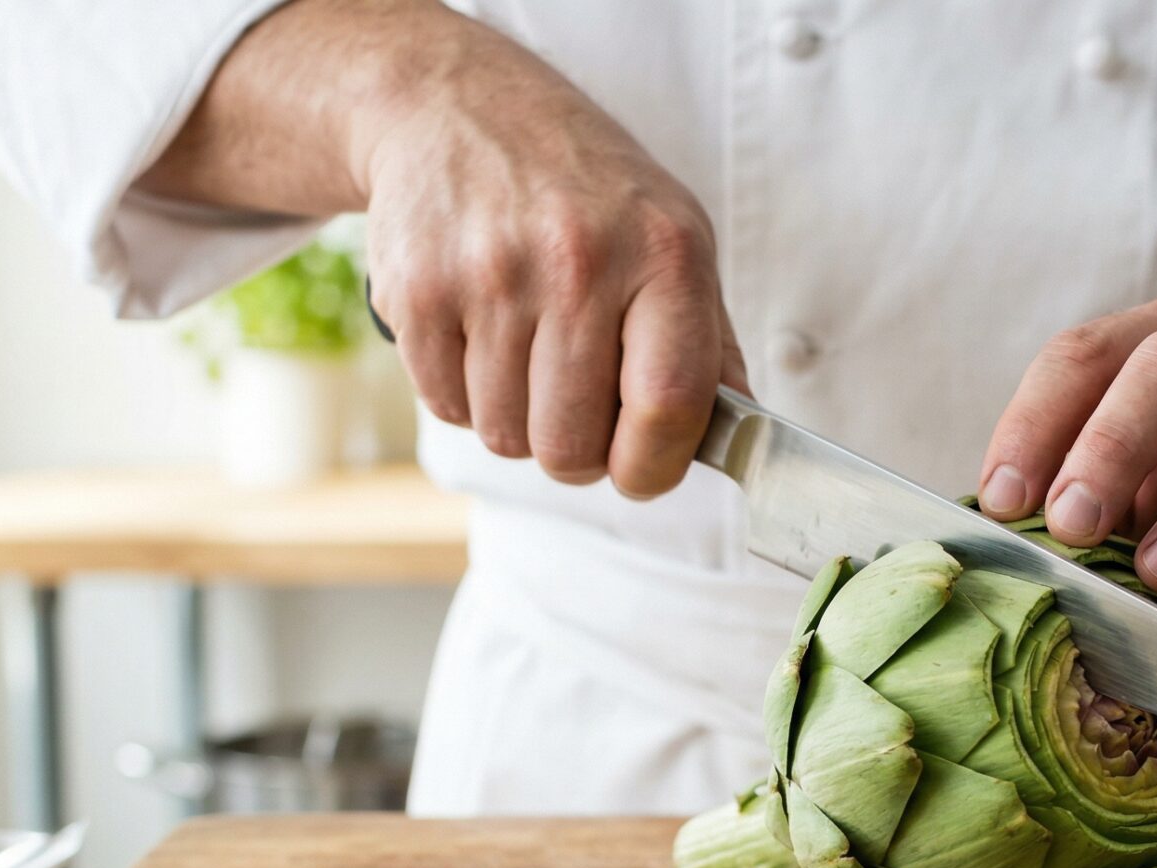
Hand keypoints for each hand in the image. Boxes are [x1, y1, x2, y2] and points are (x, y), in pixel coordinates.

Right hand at [355, 26, 744, 495]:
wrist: (457, 106)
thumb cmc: (581, 186)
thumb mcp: (672, 235)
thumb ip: (708, 341)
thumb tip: (738, 432)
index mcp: (663, 253)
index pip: (668, 407)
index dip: (655, 468)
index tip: (643, 472)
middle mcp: (579, 261)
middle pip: (574, 446)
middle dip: (578, 452)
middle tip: (577, 410)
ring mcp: (491, 276)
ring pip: (507, 438)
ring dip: (518, 419)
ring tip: (526, 353)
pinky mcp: (418, 292)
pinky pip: (447, 410)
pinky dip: (464, 394)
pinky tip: (480, 334)